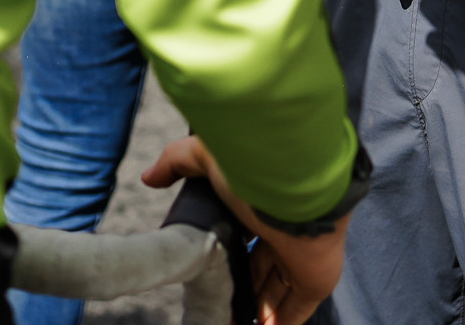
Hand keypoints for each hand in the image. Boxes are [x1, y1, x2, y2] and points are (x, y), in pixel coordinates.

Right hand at [143, 136, 347, 324]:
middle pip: (260, 269)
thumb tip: (149, 177)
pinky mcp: (315, 281)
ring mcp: (301, 257)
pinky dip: (281, 323)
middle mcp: (283, 231)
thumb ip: (177, 162)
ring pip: (276, 293)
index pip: (245, 237)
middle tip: (216, 305)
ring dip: (256, 310)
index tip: (209, 272)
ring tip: (230, 323)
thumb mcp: (205, 156)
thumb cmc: (253, 169)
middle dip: (239, 288)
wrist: (297, 185)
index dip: (228, 257)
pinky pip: (297, 309)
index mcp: (263, 204)